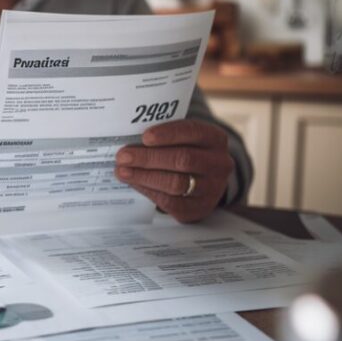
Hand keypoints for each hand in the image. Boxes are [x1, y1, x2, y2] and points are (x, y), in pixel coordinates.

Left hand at [114, 119, 233, 222]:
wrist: (206, 181)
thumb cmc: (187, 152)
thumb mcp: (184, 139)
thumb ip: (164, 137)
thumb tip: (131, 140)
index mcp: (215, 139)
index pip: (193, 132)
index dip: (168, 134)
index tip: (144, 137)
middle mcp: (219, 163)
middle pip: (183, 159)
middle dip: (149, 158)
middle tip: (123, 156)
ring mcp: (212, 189)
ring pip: (176, 183)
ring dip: (144, 176)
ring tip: (123, 171)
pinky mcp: (199, 208)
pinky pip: (171, 202)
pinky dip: (149, 191)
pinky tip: (134, 183)